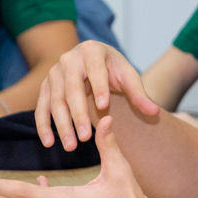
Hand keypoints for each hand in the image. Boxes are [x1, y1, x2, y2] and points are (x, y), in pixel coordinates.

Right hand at [36, 40, 160, 150]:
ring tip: (71, 146)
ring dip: (62, 124)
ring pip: (55, 100)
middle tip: (86, 137)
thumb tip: (155, 113)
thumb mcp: (128, 77)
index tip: (104, 107)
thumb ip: (139, 95)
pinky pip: (41, 107)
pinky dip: (43, 125)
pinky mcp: (45, 86)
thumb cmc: (113, 69)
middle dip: (79, 114)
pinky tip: (49, 142)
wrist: (91, 61)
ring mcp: (54, 72)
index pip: (95, 70)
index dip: (99, 87)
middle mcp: (69, 59)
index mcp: (92, 51)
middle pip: (72, 88)